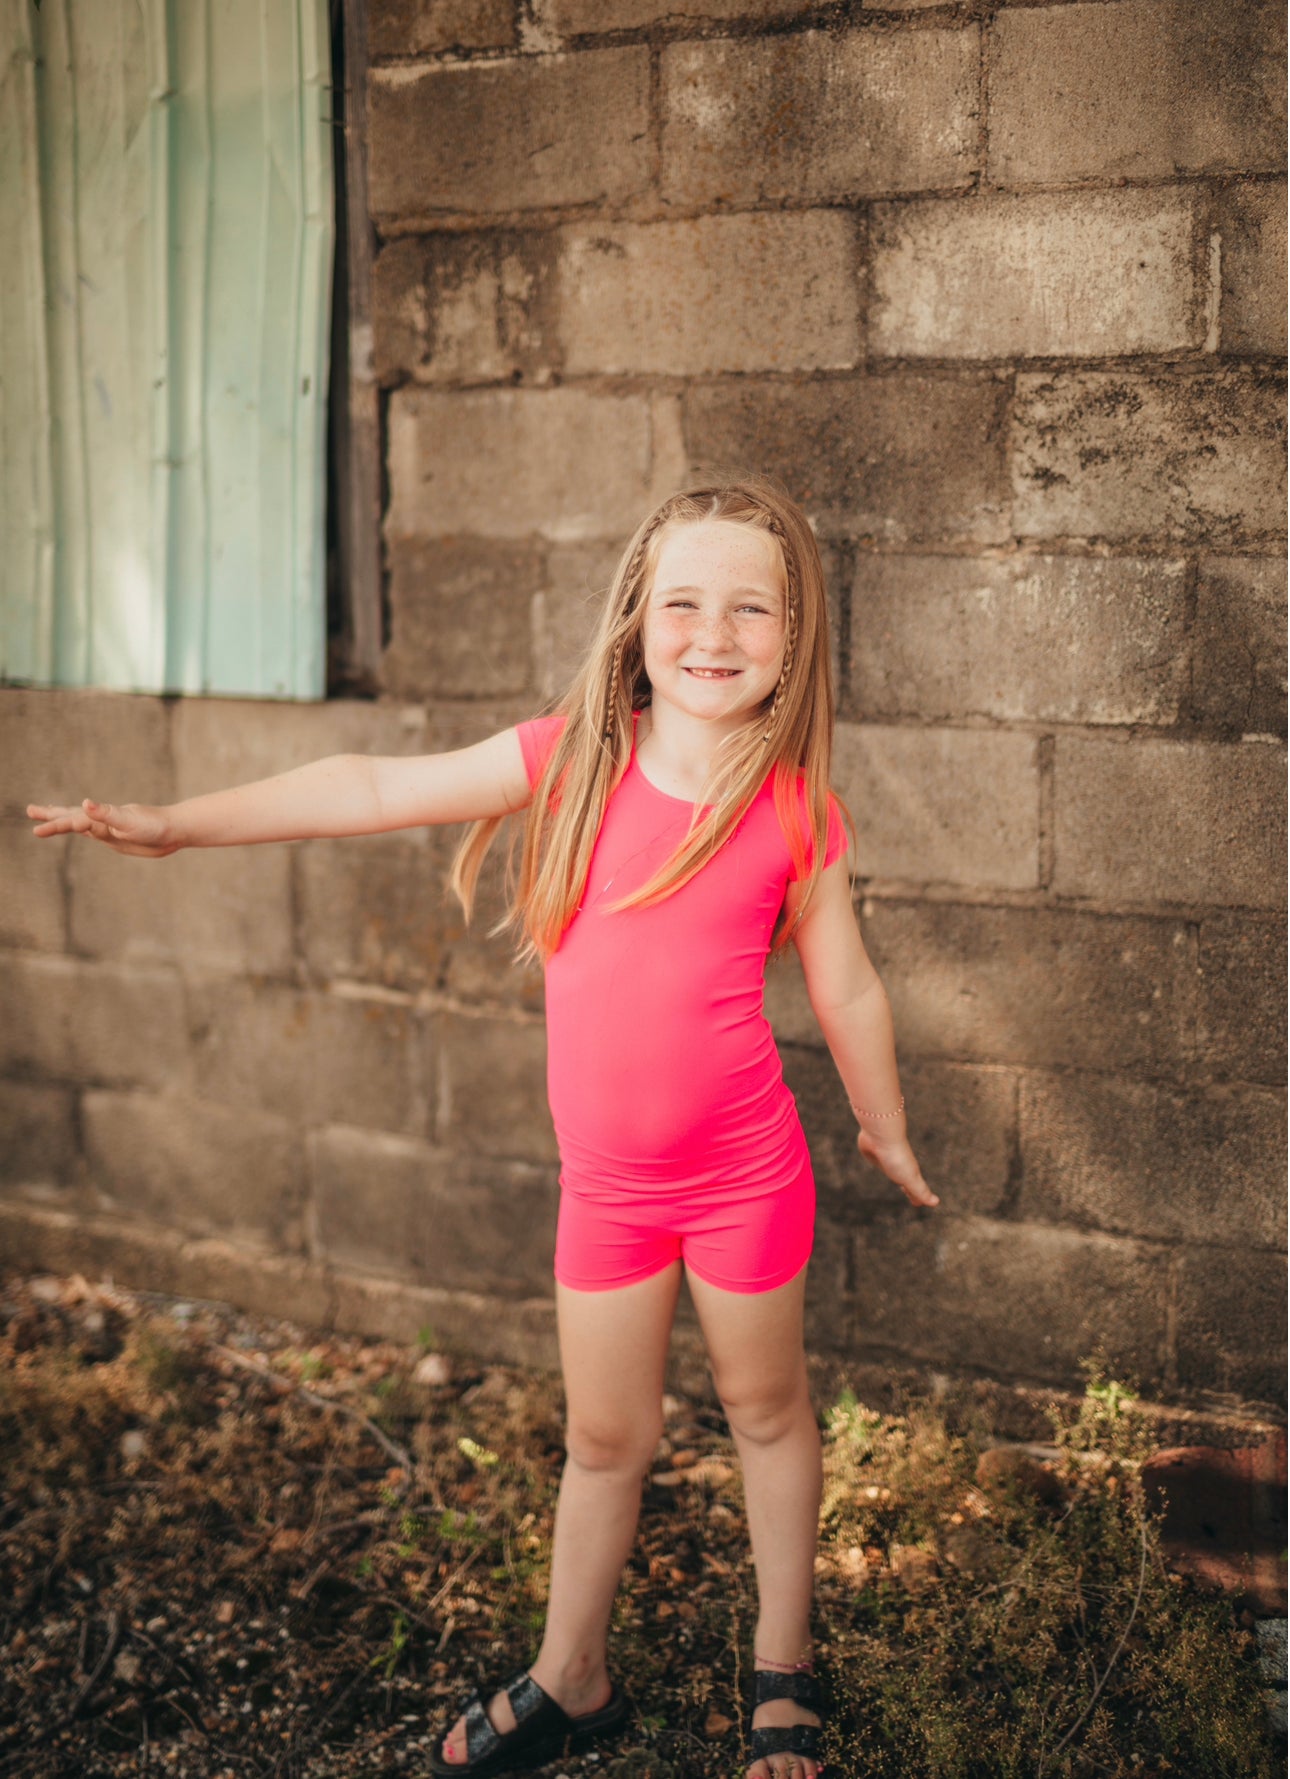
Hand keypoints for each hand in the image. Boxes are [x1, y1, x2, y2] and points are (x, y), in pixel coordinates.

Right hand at [26, 799, 179, 858]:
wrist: (176, 830)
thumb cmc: (156, 826)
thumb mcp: (129, 821)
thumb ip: (107, 814)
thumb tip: (85, 804)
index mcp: (103, 817)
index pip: (74, 820)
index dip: (56, 824)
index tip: (38, 828)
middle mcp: (103, 820)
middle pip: (71, 816)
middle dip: (51, 814)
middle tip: (29, 811)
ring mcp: (108, 828)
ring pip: (79, 824)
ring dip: (62, 820)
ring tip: (45, 817)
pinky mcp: (117, 837)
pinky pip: (93, 832)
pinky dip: (82, 828)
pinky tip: (80, 827)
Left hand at [857, 1127, 938, 1207]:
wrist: (882, 1135)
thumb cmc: (897, 1157)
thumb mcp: (910, 1179)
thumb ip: (921, 1192)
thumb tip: (936, 1203)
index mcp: (906, 1174)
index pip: (912, 1188)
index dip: (914, 1196)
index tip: (917, 1203)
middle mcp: (897, 1165)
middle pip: (902, 1178)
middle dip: (905, 1185)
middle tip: (907, 1192)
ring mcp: (884, 1157)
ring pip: (889, 1167)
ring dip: (891, 1171)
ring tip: (892, 1174)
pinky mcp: (872, 1150)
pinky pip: (875, 1156)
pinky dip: (877, 1159)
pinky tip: (876, 1157)